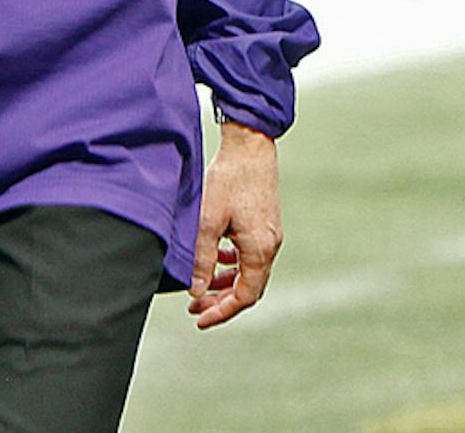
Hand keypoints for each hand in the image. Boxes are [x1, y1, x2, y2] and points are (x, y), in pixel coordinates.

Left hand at [188, 123, 280, 329]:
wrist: (250, 145)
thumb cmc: (229, 180)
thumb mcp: (208, 222)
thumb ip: (203, 260)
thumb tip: (197, 292)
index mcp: (260, 248)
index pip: (245, 295)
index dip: (222, 312)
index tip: (199, 319)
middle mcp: (270, 244)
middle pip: (249, 287)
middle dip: (221, 301)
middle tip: (194, 307)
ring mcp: (270, 233)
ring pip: (249, 272)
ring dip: (226, 283)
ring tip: (200, 287)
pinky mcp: (265, 223)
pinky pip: (251, 255)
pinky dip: (233, 264)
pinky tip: (216, 258)